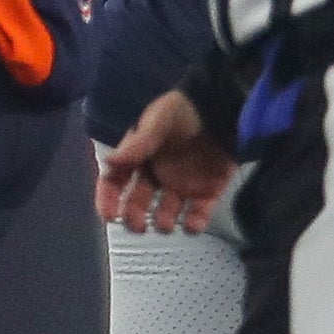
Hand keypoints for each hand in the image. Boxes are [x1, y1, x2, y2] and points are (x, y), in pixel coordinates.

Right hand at [95, 90, 234, 234]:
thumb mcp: (160, 120)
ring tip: (165, 224)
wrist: (225, 108)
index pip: (116, 182)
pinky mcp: (208, 190)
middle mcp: (158, 175)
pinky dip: (195, 223)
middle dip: (134, 217)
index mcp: (140, 158)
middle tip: (138, 226)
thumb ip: (138, 143)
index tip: (110, 215)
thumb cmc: (186, 111)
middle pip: (138, 203)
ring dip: (163, 222)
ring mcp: (183, 185)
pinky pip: (199, 212)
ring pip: (168, 212)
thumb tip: (109, 161)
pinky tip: (192, 225)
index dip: (108, 199)